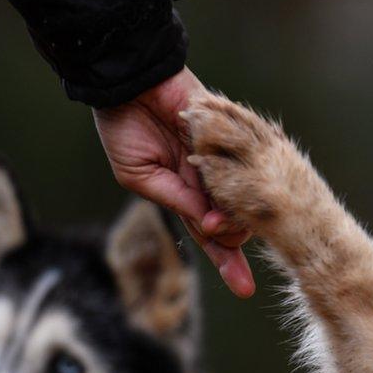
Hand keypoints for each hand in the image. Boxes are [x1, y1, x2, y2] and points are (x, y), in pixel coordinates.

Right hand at [92, 67, 255, 297]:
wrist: (132, 82)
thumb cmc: (127, 128)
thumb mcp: (141, 175)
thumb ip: (176, 200)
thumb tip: (209, 224)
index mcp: (186, 194)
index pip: (212, 235)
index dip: (228, 262)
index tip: (245, 290)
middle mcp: (212, 181)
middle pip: (236, 223)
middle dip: (231, 237)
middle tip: (216, 225)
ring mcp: (226, 160)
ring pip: (243, 200)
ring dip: (232, 211)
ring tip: (217, 204)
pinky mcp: (233, 136)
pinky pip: (240, 165)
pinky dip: (233, 177)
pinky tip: (222, 175)